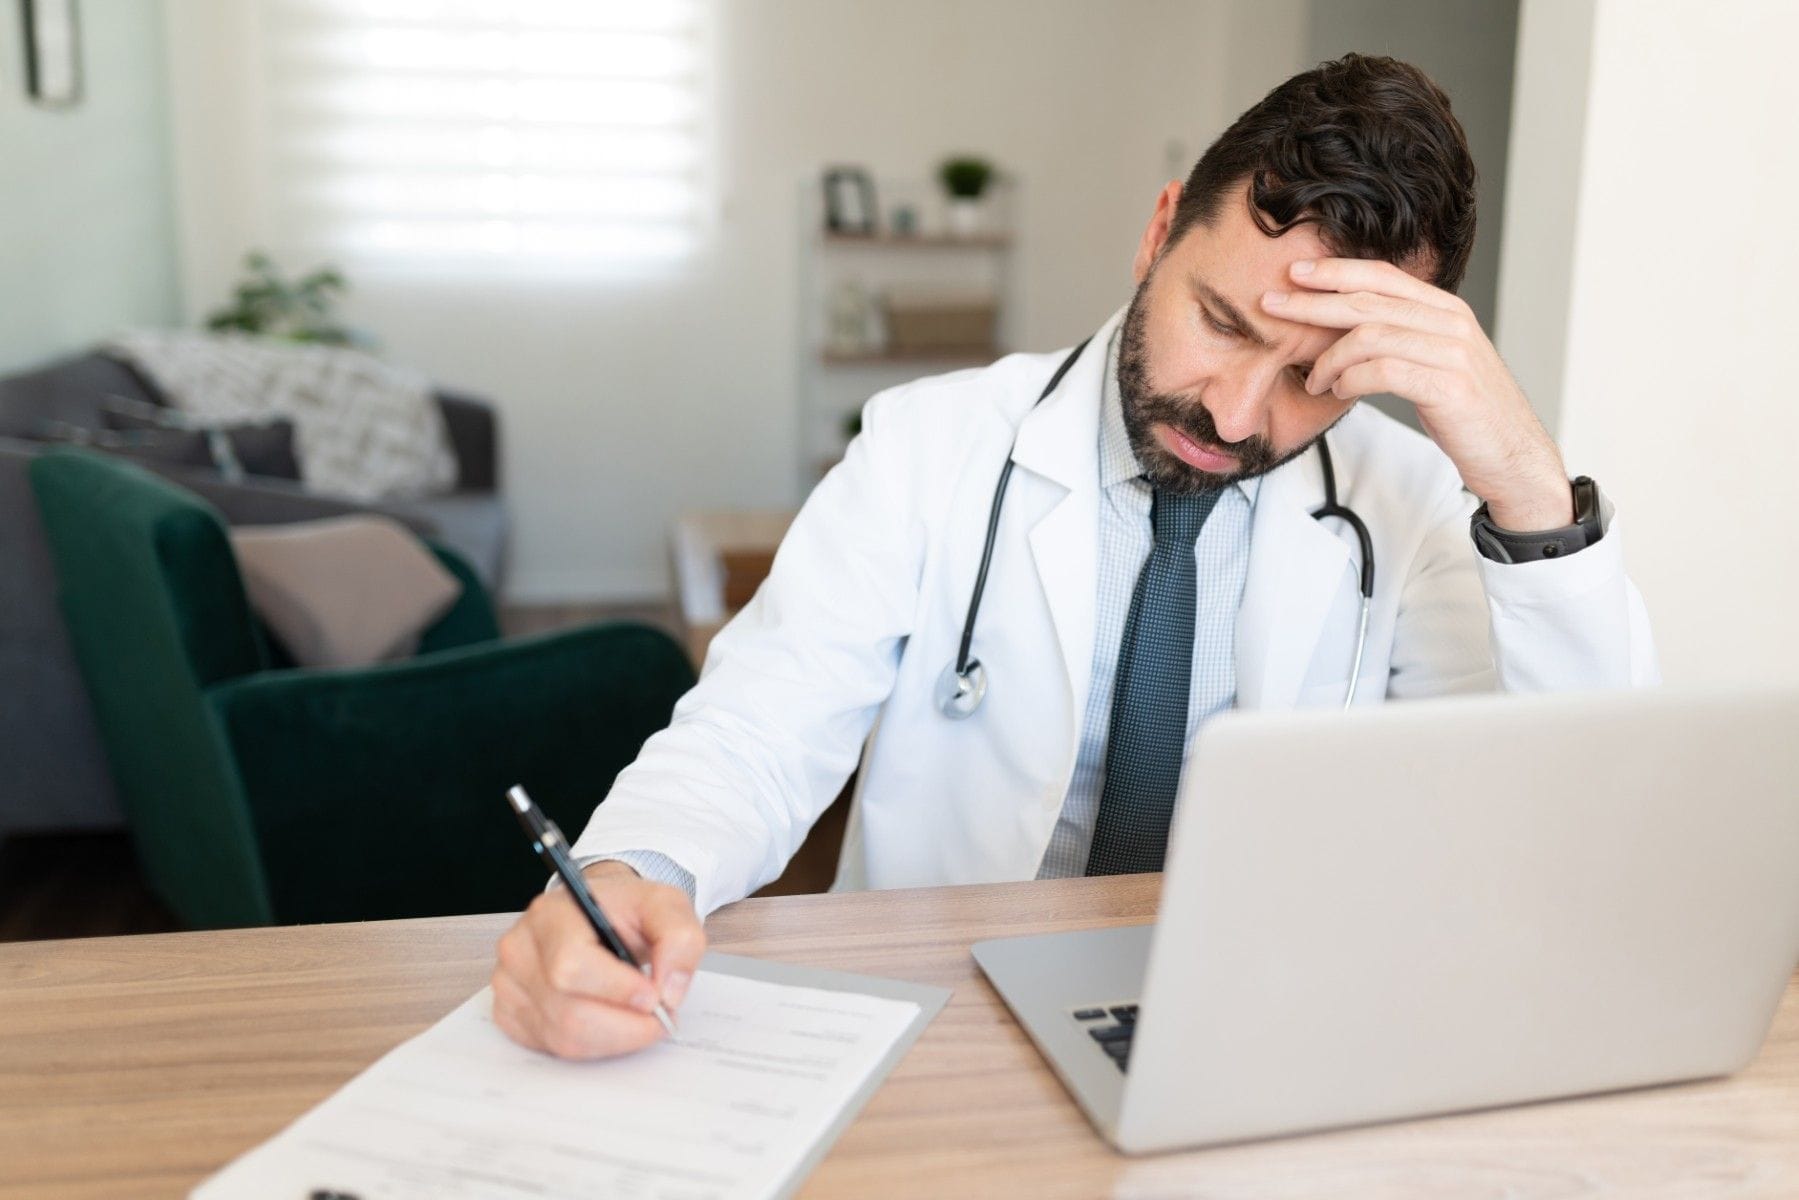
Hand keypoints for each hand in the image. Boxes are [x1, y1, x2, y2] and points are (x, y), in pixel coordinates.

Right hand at [491, 860, 705, 1058]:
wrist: (598, 915)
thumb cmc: (625, 911)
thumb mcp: (666, 906)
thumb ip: (680, 939)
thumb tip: (668, 991)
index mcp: (551, 915)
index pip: (571, 966)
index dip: (617, 991)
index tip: (654, 997)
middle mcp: (520, 949)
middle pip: (568, 1012)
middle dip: (625, 1026)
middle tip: (658, 1017)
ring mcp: (509, 984)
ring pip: (563, 1037)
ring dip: (614, 1038)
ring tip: (638, 1018)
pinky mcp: (509, 1013)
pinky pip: (552, 1048)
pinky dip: (592, 1045)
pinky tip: (608, 1021)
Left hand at [1263, 258, 1573, 531]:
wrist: (1513, 456)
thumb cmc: (1467, 414)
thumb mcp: (1434, 363)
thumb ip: (1400, 339)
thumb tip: (1343, 333)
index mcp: (1446, 310)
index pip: (1383, 276)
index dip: (1337, 271)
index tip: (1295, 273)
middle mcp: (1451, 322)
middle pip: (1368, 301)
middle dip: (1313, 302)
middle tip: (1272, 305)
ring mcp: (1452, 353)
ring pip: (1370, 336)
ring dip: (1329, 358)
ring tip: (1312, 378)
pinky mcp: (1449, 386)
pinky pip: (1382, 371)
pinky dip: (1350, 379)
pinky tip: (1337, 390)